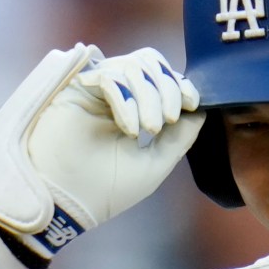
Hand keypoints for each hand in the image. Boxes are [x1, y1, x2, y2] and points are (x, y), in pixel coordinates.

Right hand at [0, 44, 200, 268]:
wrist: (67, 205)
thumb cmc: (107, 191)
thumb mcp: (155, 164)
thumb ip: (179, 137)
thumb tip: (201, 110)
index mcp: (132, 110)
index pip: (162, 79)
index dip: (180, 85)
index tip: (191, 104)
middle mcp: (113, 95)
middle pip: (150, 63)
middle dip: (167, 88)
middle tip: (166, 122)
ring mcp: (94, 90)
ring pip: (133, 66)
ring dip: (149, 95)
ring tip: (147, 129)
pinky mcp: (76, 90)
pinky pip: (110, 76)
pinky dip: (126, 99)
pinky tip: (128, 129)